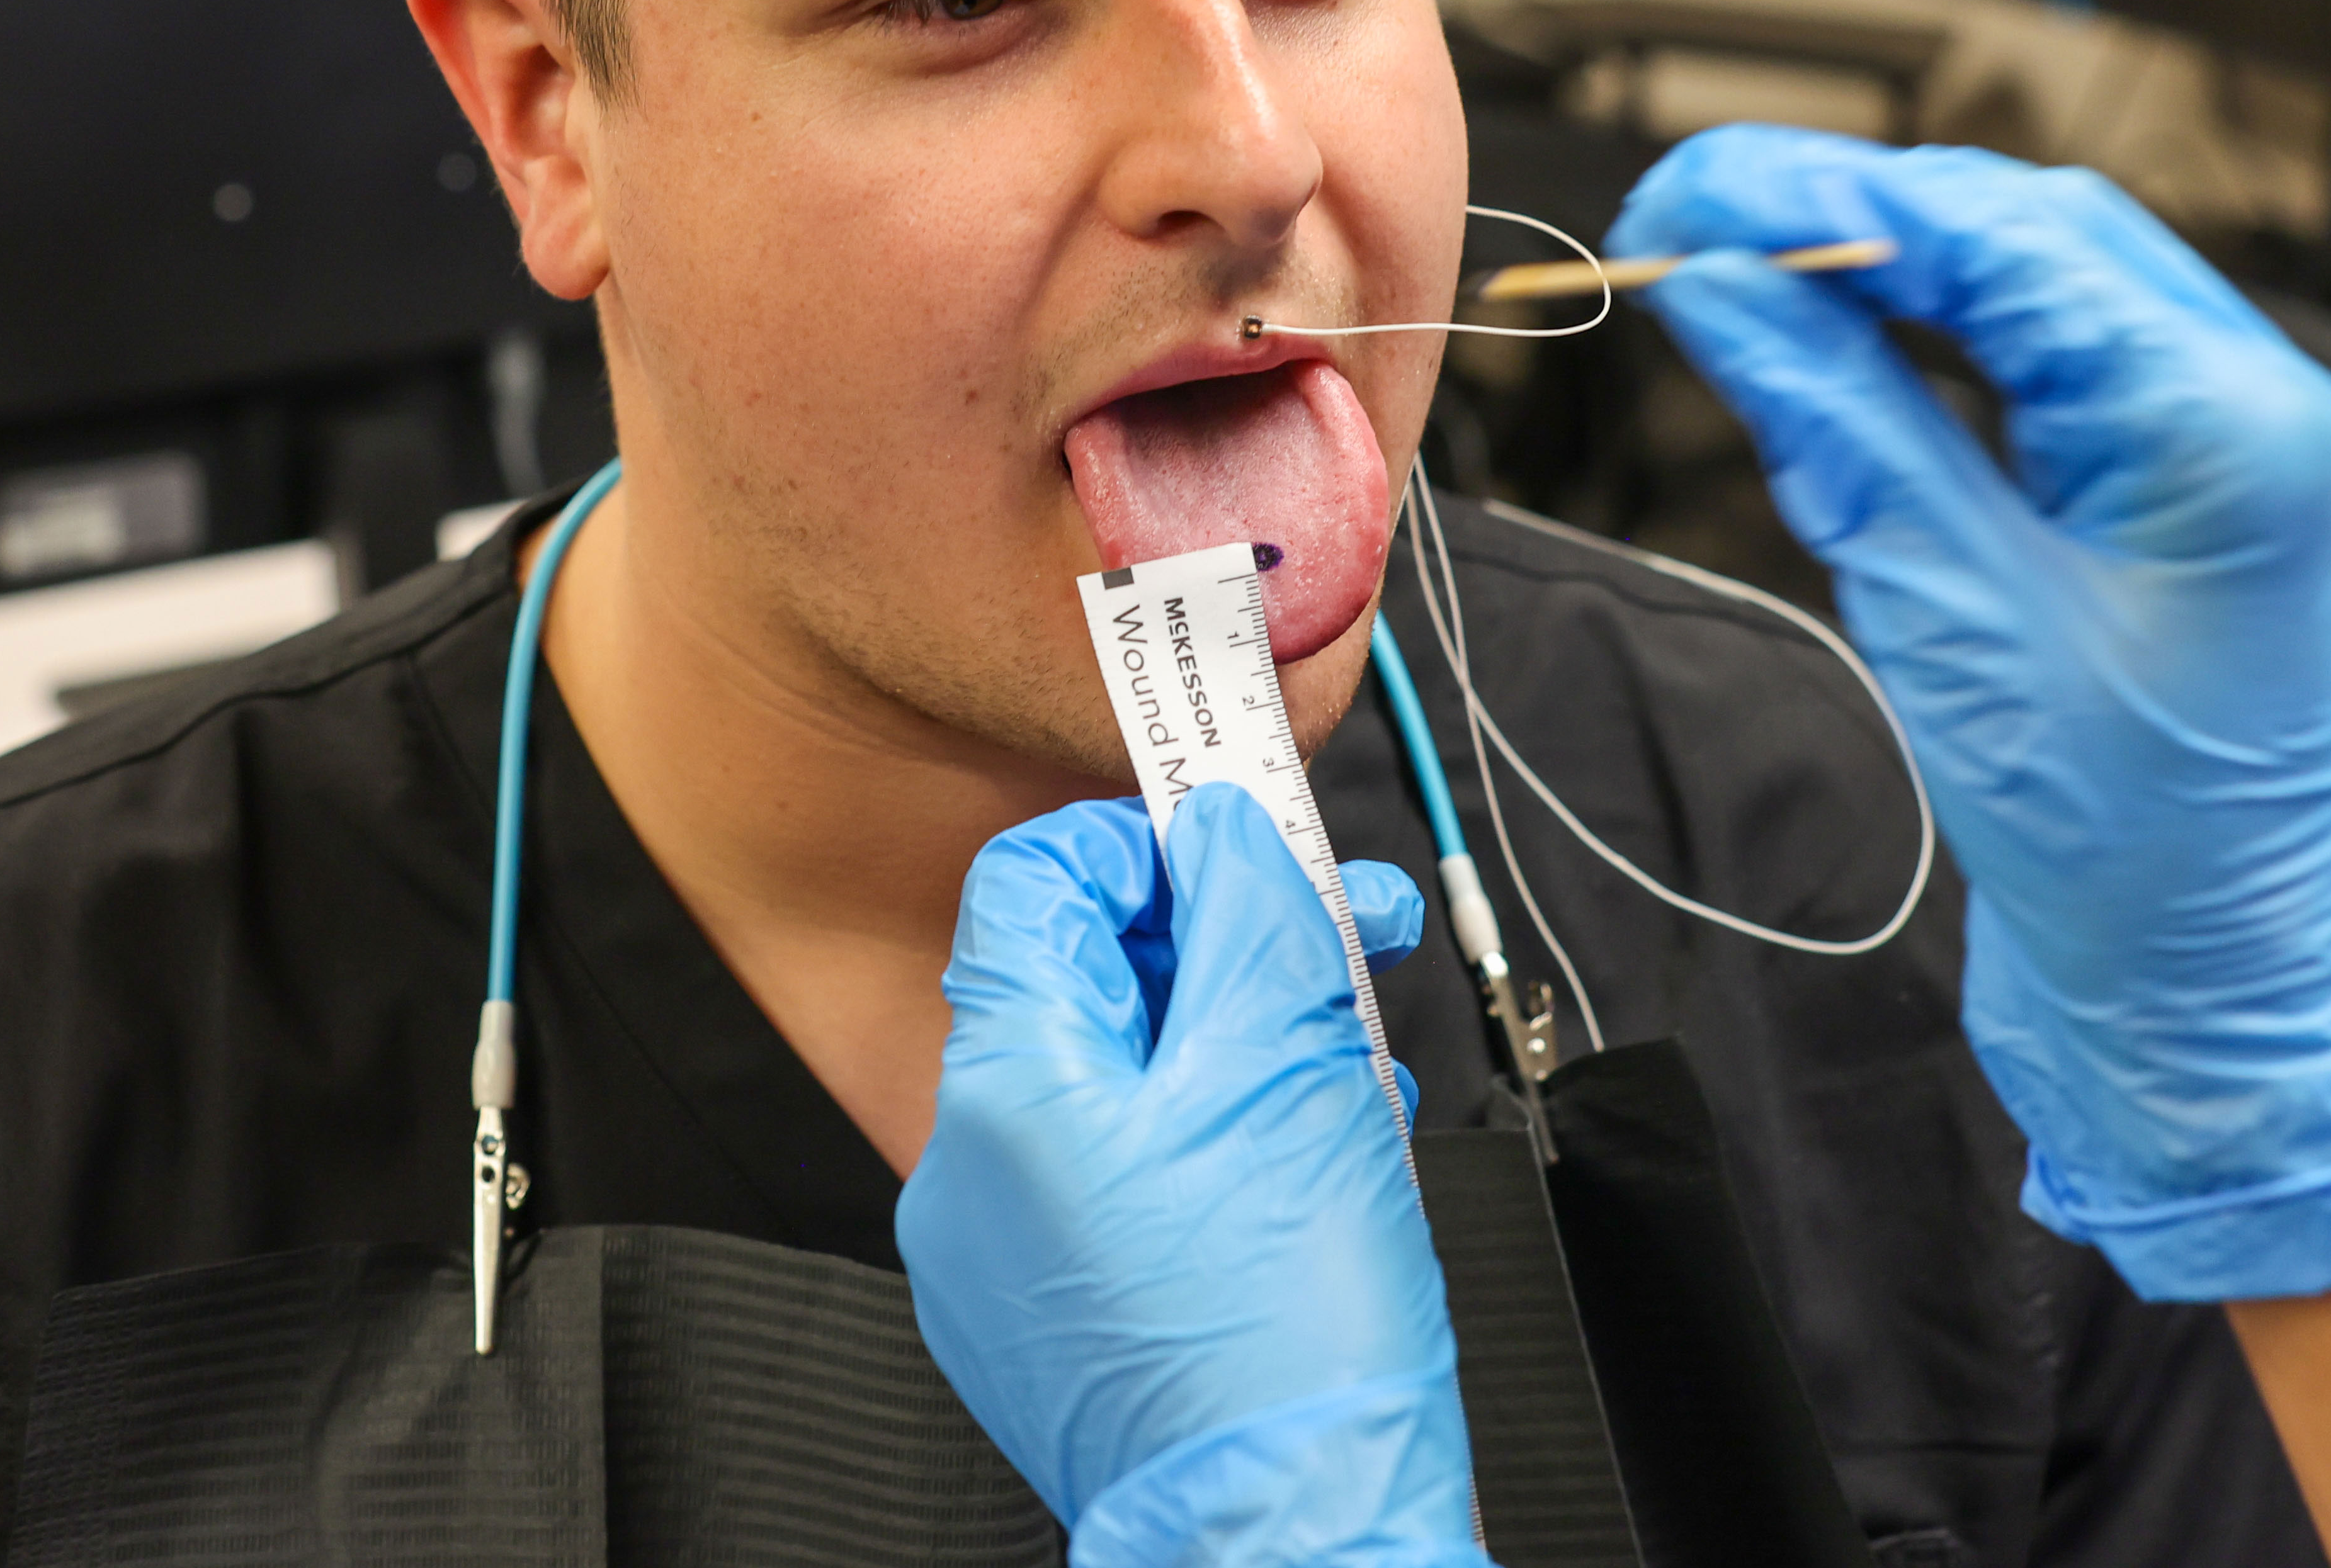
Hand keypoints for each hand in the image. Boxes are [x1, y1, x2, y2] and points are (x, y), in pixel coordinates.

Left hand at [895, 786, 1483, 1566]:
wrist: (1288, 1527)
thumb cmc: (1284, 1330)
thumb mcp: (1288, 1057)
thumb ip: (1250, 911)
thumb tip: (1226, 831)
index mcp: (1010, 1086)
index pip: (1040, 883)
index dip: (1150, 842)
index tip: (1245, 844)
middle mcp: (975, 1170)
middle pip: (1096, 982)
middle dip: (1234, 945)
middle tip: (1346, 933)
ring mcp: (1007, 1258)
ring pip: (1131, 1083)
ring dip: (1249, 1044)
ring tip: (1355, 1068)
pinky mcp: (1058, 1322)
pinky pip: (1130, 1181)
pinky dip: (1223, 1143)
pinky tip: (1316, 1159)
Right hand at [1612, 126, 2330, 1300]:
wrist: (2202, 978)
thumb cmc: (2118, 838)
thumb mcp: (1952, 608)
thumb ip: (1840, 420)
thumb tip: (1721, 281)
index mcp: (2222, 416)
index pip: (1998, 233)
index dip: (1823, 199)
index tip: (1686, 194)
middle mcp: (2244, 393)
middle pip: (2017, 226)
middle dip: (1845, 215)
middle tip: (1684, 223)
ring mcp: (2219, 430)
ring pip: (2027, 274)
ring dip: (1881, 264)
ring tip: (1738, 276)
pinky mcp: (2172, 472)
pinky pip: (2043, 350)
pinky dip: (1931, 330)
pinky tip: (1836, 338)